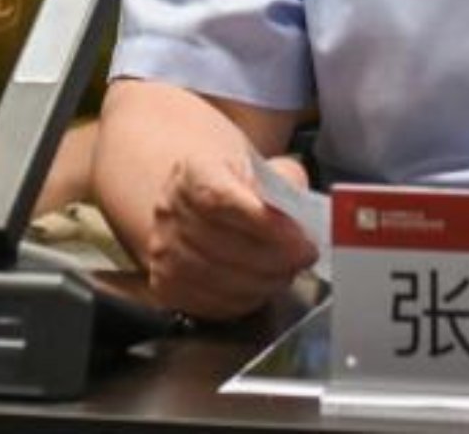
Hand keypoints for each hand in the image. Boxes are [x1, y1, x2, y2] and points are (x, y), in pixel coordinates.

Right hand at [142, 153, 316, 318]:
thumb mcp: (265, 167)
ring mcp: (163, 250)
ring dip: (264, 280)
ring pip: (218, 278)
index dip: (263, 223)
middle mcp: (169, 210)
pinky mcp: (166, 285)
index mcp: (193, 171)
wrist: (200, 198)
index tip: (299, 236)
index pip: (220, 200)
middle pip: (222, 243)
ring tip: (289, 270)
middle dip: (275, 257)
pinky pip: (210, 302)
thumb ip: (285, 184)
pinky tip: (264, 284)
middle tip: (305, 257)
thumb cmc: (239, 182)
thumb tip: (301, 216)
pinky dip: (245, 298)